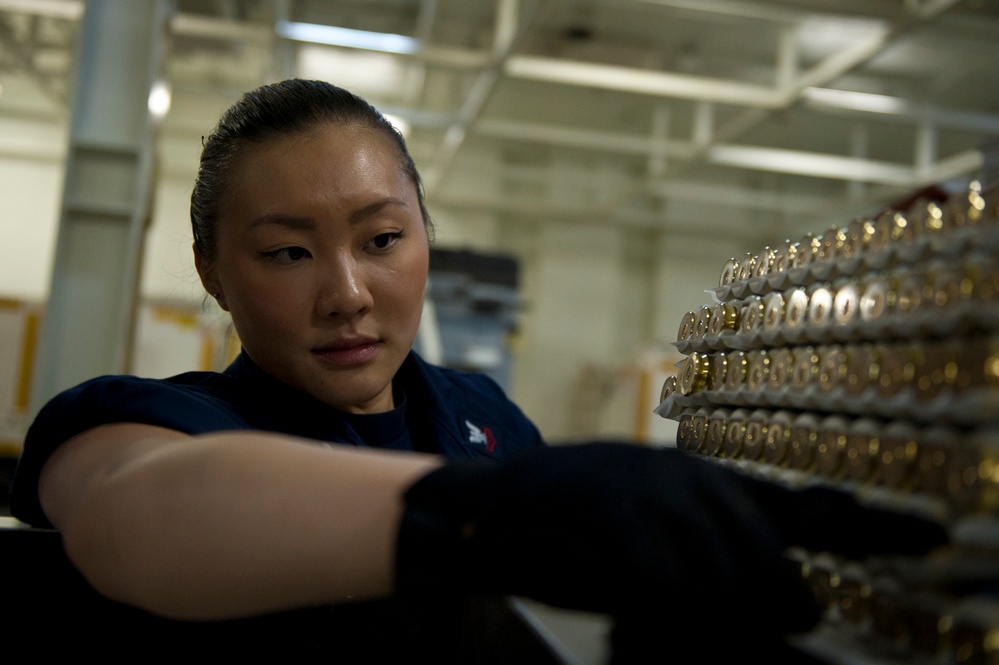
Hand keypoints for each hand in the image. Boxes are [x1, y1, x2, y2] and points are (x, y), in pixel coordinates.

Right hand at [396, 442, 947, 647]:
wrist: (495, 507)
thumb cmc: (581, 532)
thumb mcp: (661, 540)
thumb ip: (723, 558)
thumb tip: (795, 601)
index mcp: (708, 484)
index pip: (801, 504)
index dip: (870, 522)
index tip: (934, 535)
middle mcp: (693, 478)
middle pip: (768, 561)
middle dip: (773, 604)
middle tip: (751, 618)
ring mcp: (655, 490)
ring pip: (719, 582)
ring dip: (697, 620)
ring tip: (657, 619)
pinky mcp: (616, 513)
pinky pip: (667, 590)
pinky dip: (656, 618)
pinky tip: (632, 618)